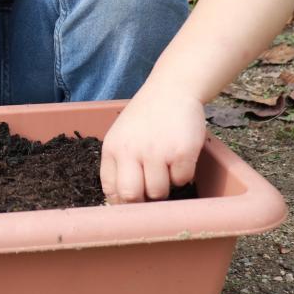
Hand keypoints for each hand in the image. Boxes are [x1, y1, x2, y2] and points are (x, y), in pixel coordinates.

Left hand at [100, 87, 204, 202]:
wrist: (171, 90)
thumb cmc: (145, 116)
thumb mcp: (121, 136)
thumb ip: (119, 163)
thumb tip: (121, 201)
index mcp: (112, 149)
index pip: (110, 189)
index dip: (122, 202)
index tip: (131, 202)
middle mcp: (132, 151)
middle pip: (131, 196)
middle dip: (142, 201)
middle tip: (150, 193)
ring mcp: (157, 152)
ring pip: (159, 192)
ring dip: (165, 186)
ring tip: (166, 168)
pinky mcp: (182, 152)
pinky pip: (182, 180)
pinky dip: (183, 175)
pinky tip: (180, 157)